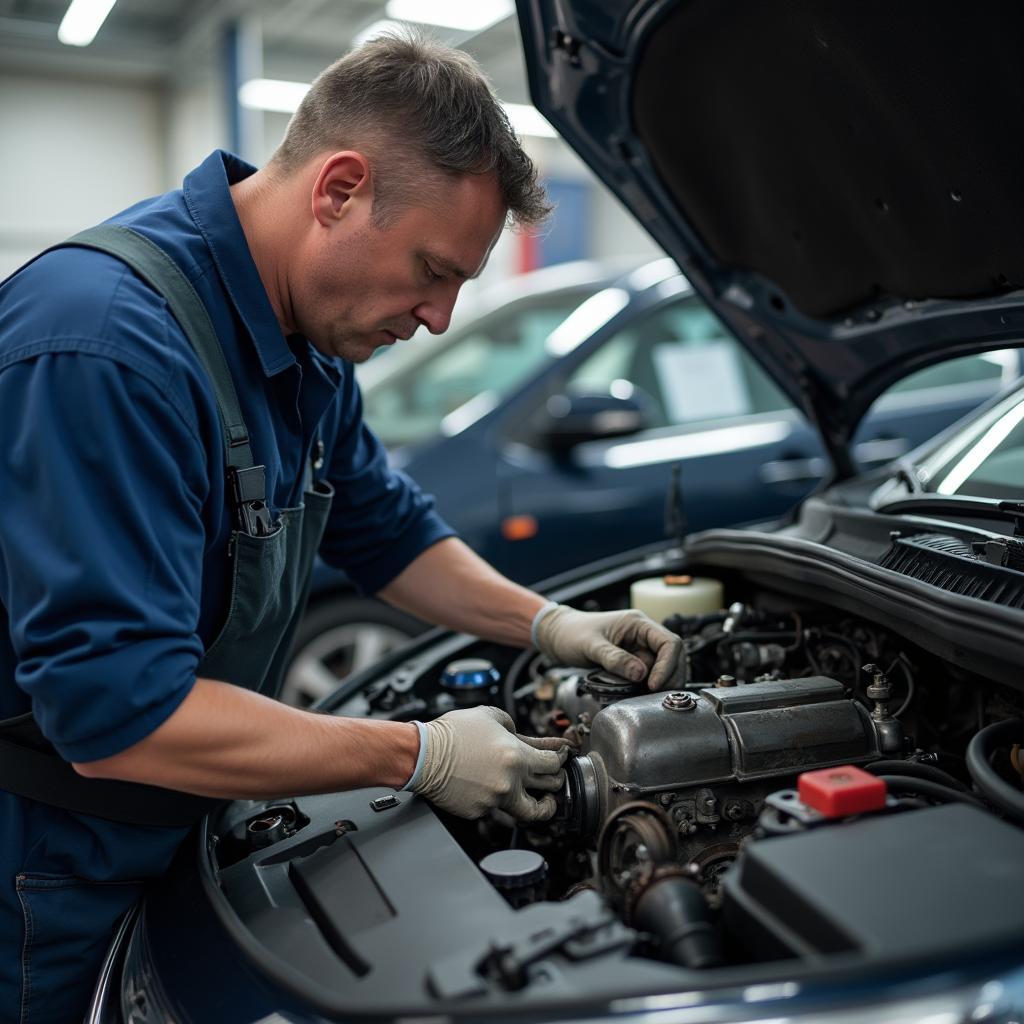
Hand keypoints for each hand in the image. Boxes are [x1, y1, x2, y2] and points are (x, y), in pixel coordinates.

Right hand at [409, 706, 568, 820]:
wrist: (423, 755)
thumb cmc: (452, 734)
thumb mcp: (489, 716)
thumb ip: (512, 726)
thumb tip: (522, 738)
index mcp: (516, 757)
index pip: (553, 764)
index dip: (561, 760)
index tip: (562, 758)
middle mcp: (510, 783)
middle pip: (549, 789)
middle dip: (556, 782)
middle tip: (555, 779)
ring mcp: (494, 801)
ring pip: (525, 809)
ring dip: (536, 804)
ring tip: (541, 801)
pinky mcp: (478, 812)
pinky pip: (495, 809)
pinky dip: (496, 799)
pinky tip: (490, 788)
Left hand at [534, 604, 683, 690]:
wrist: (558, 635)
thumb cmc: (572, 633)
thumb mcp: (590, 646)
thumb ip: (614, 659)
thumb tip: (640, 675)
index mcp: (638, 623)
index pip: (669, 643)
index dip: (667, 666)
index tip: (653, 684)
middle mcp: (643, 635)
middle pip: (673, 657)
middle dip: (668, 678)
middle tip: (654, 696)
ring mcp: (639, 648)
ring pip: (663, 668)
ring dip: (659, 684)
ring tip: (645, 697)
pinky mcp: (633, 661)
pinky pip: (648, 675)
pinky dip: (647, 687)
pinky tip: (638, 694)